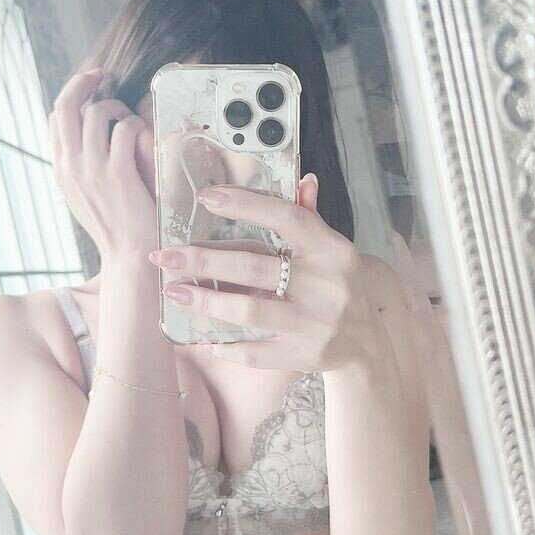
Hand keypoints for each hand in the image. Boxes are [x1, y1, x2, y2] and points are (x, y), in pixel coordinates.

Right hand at [49, 69, 154, 259]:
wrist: (129, 256)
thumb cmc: (117, 224)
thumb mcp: (87, 193)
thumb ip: (83, 165)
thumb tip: (87, 136)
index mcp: (61, 170)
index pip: (56, 117)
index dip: (72, 93)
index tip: (89, 83)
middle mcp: (70, 167)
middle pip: (66, 105)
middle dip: (84, 82)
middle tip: (102, 76)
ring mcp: (91, 169)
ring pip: (96, 113)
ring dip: (117, 108)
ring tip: (129, 120)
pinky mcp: (118, 173)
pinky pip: (125, 129)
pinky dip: (136, 125)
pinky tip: (144, 137)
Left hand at [147, 175, 379, 370]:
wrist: (368, 343)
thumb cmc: (340, 286)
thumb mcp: (333, 250)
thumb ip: (310, 217)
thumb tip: (303, 179)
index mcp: (332, 250)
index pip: (285, 218)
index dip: (245, 205)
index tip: (205, 198)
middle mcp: (325, 285)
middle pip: (254, 267)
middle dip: (204, 260)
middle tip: (165, 256)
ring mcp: (314, 323)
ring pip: (249, 310)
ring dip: (206, 300)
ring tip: (174, 292)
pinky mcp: (304, 355)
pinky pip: (256, 352)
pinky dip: (229, 347)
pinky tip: (207, 339)